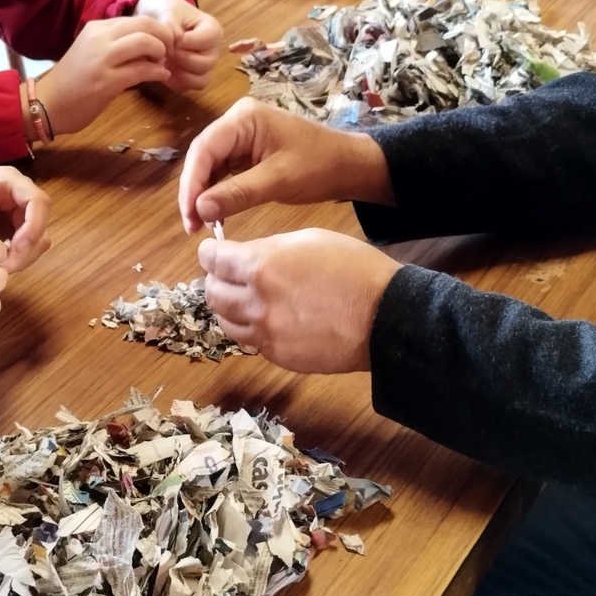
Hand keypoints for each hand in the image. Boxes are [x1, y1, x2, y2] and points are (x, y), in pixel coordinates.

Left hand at [0, 167, 50, 271]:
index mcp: (9, 182)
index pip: (38, 202)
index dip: (34, 226)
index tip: (16, 247)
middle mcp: (19, 196)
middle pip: (41, 223)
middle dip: (27, 247)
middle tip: (6, 266)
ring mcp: (17, 213)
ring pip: (36, 238)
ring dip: (23, 256)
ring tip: (0, 267)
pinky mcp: (12, 228)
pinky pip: (25, 246)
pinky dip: (16, 258)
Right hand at [34, 16, 173, 135]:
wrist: (47, 103)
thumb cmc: (71, 81)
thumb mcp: (91, 52)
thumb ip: (115, 45)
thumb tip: (147, 44)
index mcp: (96, 28)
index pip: (136, 19)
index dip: (157, 29)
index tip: (164, 42)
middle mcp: (99, 38)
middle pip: (144, 25)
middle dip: (164, 36)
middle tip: (170, 51)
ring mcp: (102, 59)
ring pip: (145, 42)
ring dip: (161, 52)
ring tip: (163, 63)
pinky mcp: (107, 81)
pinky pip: (142, 70)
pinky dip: (157, 72)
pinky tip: (161, 76)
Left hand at [134, 0, 222, 90]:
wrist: (158, 18)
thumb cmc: (167, 11)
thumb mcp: (168, 10)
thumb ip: (171, 25)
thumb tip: (174, 44)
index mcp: (213, 30)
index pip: (205, 41)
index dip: (183, 42)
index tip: (169, 37)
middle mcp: (213, 51)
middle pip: (204, 64)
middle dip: (180, 59)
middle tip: (164, 51)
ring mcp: (205, 67)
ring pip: (199, 80)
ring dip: (179, 73)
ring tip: (164, 60)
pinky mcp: (193, 78)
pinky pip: (188, 87)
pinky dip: (174, 81)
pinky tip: (162, 69)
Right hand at [178, 98, 390, 233]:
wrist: (348, 165)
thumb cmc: (319, 165)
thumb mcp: (278, 180)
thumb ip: (237, 194)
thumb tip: (200, 210)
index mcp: (243, 118)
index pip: (204, 149)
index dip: (192, 183)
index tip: (190, 214)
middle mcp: (236, 121)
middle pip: (202, 157)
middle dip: (195, 192)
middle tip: (192, 225)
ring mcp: (240, 136)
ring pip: (209, 166)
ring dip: (203, 195)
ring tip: (200, 225)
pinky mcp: (245, 152)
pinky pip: (223, 172)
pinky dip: (217, 194)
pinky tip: (215, 216)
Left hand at [199, 229, 400, 372]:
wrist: (386, 317)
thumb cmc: (355, 270)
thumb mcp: (309, 240)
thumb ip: (269, 248)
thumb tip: (246, 255)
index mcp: (261, 265)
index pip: (212, 260)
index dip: (209, 252)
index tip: (211, 251)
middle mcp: (255, 302)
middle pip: (212, 293)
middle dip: (215, 280)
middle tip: (226, 274)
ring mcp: (266, 333)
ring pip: (225, 321)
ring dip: (228, 307)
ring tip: (243, 298)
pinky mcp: (279, 356)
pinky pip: (251, 341)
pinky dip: (251, 328)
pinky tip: (267, 318)